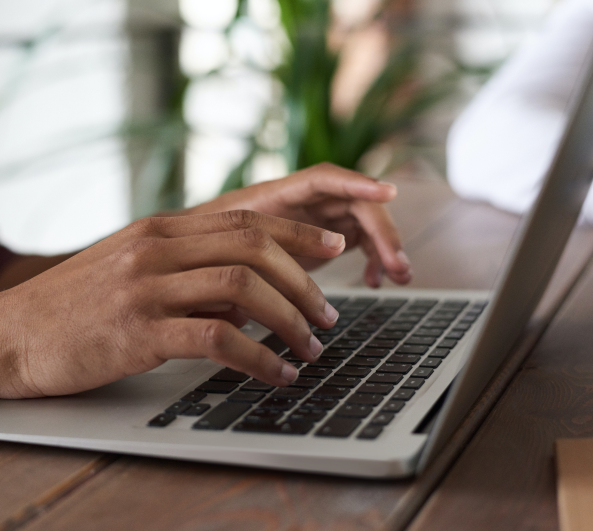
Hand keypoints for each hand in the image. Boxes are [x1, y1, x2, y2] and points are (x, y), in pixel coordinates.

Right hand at [0, 211, 345, 398]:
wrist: (2, 336)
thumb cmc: (67, 310)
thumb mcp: (126, 271)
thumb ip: (183, 272)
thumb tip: (244, 296)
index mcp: (157, 230)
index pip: (245, 218)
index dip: (298, 231)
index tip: (334, 247)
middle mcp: (155, 248)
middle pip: (254, 246)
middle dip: (305, 280)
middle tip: (328, 315)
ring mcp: (144, 287)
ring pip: (243, 288)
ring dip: (289, 320)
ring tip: (310, 348)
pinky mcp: (136, 331)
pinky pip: (216, 339)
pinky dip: (258, 358)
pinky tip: (276, 375)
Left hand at [185, 163, 411, 287]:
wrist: (194, 251)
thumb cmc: (201, 245)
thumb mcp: (214, 250)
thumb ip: (236, 259)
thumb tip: (253, 289)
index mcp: (276, 194)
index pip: (324, 179)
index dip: (357, 183)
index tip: (388, 193)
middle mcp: (302, 201)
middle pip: (355, 204)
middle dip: (382, 232)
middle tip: (398, 265)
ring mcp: (316, 218)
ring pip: (363, 224)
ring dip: (385, 247)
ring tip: (398, 277)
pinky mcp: (322, 238)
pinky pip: (359, 242)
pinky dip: (372, 259)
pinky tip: (375, 281)